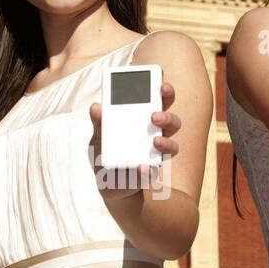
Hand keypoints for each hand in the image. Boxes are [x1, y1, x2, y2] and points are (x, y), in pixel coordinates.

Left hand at [88, 81, 179, 201]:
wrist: (106, 181)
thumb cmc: (106, 151)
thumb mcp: (98, 134)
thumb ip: (99, 122)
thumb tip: (96, 107)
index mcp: (145, 120)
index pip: (160, 101)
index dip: (164, 92)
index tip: (161, 85)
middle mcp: (156, 135)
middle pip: (172, 122)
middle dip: (167, 116)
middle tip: (155, 116)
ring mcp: (155, 156)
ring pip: (172, 146)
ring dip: (166, 142)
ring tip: (155, 141)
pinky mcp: (149, 174)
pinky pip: (153, 172)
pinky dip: (148, 170)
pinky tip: (141, 167)